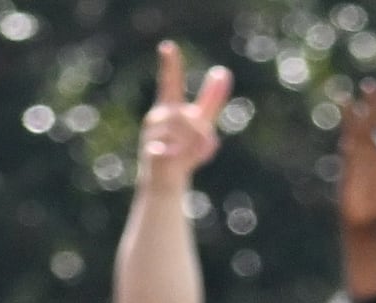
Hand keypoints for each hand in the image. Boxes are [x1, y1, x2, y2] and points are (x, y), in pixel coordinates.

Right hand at [140, 42, 232, 194]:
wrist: (165, 181)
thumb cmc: (182, 150)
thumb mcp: (201, 123)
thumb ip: (212, 99)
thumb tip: (223, 71)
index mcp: (168, 107)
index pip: (170, 82)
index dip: (171, 65)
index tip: (168, 46)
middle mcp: (157, 117)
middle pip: (191, 117)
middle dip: (202, 132)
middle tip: (200, 147)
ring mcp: (152, 135)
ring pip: (189, 135)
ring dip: (197, 149)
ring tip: (186, 158)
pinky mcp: (152, 153)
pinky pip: (172, 150)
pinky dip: (177, 154)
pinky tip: (166, 153)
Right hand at [337, 81, 375, 231]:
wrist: (368, 216)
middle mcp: (367, 147)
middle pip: (369, 120)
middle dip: (370, 105)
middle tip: (372, 85)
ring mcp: (357, 156)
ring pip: (355, 131)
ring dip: (353, 117)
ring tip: (348, 99)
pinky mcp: (350, 168)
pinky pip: (348, 151)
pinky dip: (347, 144)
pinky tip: (346, 136)